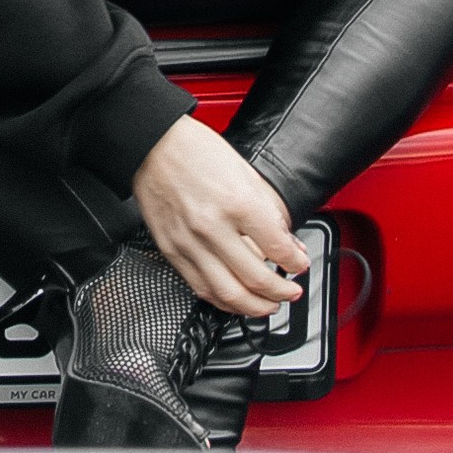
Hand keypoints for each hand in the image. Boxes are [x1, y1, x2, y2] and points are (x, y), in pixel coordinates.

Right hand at [132, 114, 308, 318]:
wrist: (151, 145)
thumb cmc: (195, 151)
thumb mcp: (246, 172)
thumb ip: (271, 210)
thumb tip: (288, 240)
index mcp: (238, 203)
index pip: (278, 248)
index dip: (296, 263)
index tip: (300, 264)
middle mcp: (213, 227)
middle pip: (256, 279)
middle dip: (282, 292)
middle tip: (291, 291)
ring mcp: (190, 243)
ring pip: (229, 294)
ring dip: (255, 307)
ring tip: (269, 305)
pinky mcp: (172, 251)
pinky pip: (201, 288)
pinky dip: (224, 302)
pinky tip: (237, 301)